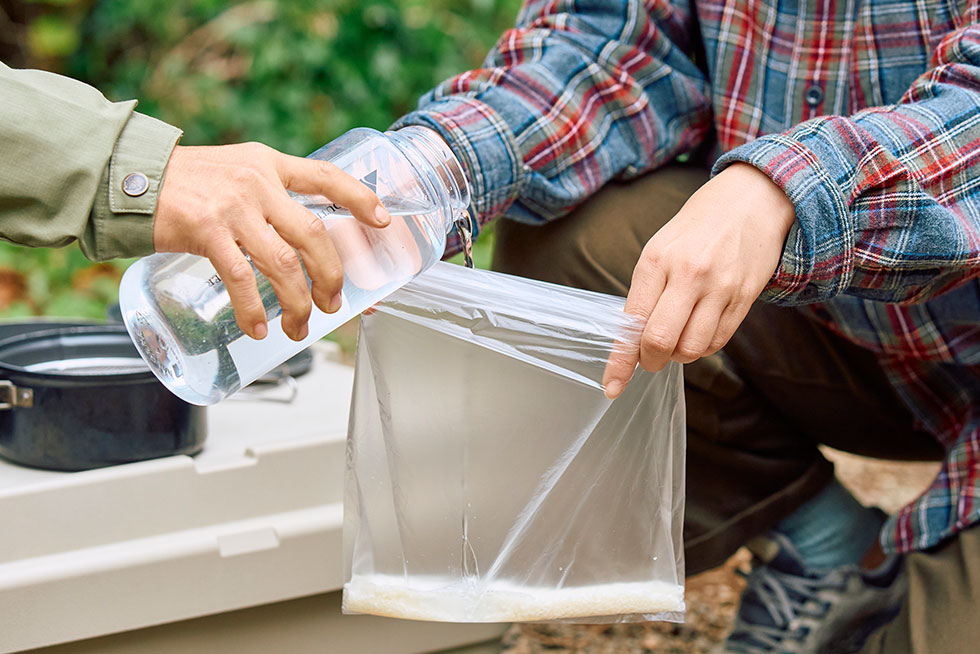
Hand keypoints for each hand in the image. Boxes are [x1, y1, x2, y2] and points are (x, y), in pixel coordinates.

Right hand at [154, 142, 390, 340]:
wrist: (127, 177)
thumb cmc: (185, 183)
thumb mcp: (236, 171)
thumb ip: (269, 195)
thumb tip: (302, 241)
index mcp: (269, 164)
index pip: (326, 176)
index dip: (360, 198)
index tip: (383, 220)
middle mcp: (258, 181)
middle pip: (315, 235)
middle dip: (331, 276)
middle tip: (333, 303)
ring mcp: (234, 207)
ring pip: (284, 264)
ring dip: (298, 303)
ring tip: (300, 327)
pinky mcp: (206, 230)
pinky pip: (242, 279)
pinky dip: (254, 310)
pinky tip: (258, 328)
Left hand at [603, 163, 795, 398]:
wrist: (751, 200)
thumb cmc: (696, 228)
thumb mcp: (659, 249)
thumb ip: (645, 293)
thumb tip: (632, 339)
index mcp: (656, 260)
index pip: (633, 323)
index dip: (621, 361)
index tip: (612, 386)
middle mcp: (688, 274)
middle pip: (661, 342)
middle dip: (650, 360)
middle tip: (649, 357)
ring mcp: (720, 287)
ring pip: (692, 349)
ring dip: (678, 355)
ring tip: (676, 338)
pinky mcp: (745, 297)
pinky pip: (718, 341)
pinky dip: (702, 347)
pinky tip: (698, 331)